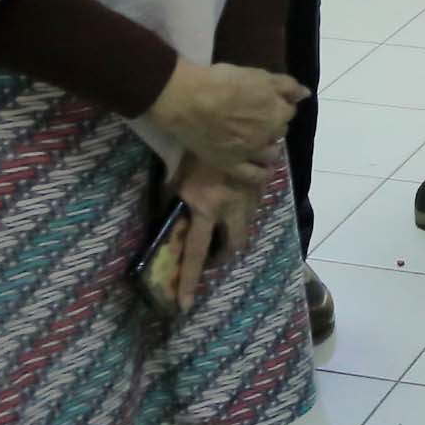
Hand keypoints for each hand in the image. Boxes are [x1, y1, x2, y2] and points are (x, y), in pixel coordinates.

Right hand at [145, 57, 304, 170]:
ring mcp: (251, 153)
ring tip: (257, 141)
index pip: (288, 109)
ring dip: (269, 147)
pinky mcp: (232, 165)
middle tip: (257, 119)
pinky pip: (254, 176)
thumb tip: (306, 94)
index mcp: (276, 112)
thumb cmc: (221, 81)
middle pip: (279, 131)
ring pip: (271, 154)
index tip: (267, 102)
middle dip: (273, 125)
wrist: (188, 99)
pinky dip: (262, 173)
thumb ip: (286, 85)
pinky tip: (263, 169)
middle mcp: (268, 135)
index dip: (278, 104)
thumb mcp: (258, 75)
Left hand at [153, 159, 262, 314]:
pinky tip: (237, 198)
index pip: (195, 254)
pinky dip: (245, 212)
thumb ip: (171, 198)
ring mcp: (249, 198)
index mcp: (205, 209)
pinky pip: (254, 207)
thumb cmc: (193, 147)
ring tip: (224, 226)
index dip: (189, 281)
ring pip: (246, 228)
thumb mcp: (176, 174)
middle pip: (232, 248)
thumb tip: (164, 215)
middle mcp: (230, 210)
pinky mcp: (260, 184)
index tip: (184, 305)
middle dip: (223, 256)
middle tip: (213, 255)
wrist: (229, 120)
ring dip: (235, 233)